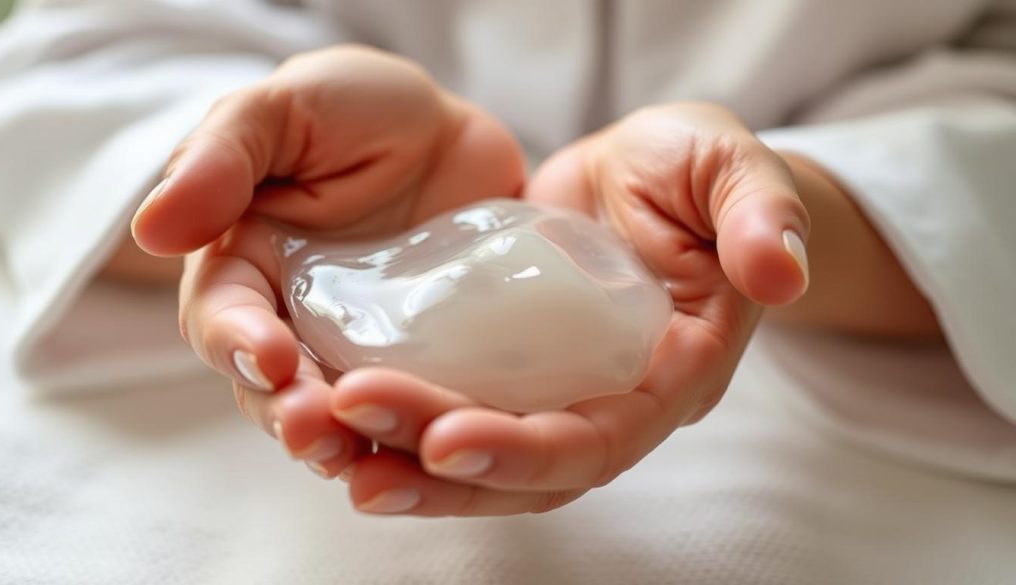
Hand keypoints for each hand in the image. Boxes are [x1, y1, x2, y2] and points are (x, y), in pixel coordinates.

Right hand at [131, 46, 524, 477]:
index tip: (274, 355)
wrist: (453, 129)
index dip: (239, 342)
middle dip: (288, 412)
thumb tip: (151, 230)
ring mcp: (360, 349)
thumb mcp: (284, 107)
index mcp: (246, 265)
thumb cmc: (357, 110)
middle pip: (274, 387)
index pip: (223, 317)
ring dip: (342, 442)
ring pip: (338, 416)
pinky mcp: (423, 364)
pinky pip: (413, 410)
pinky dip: (414, 433)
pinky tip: (430, 446)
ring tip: (357, 457)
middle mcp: (295, 320)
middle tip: (315, 429)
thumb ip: (221, 158)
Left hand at [325, 103, 809, 515]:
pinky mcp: (513, 366)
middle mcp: (613, 401)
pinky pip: (458, 407)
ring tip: (329, 448)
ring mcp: (559, 390)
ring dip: (407, 462)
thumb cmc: (698, 172)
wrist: (649, 174)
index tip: (446, 439)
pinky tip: (339, 413)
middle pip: (528, 466)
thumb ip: (760, 216)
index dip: (529, 451)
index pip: (604, 439)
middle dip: (440, 461)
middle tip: (353, 430)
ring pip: (485, 456)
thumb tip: (782, 273)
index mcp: (674, 371)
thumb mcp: (733, 171)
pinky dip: (404, 421)